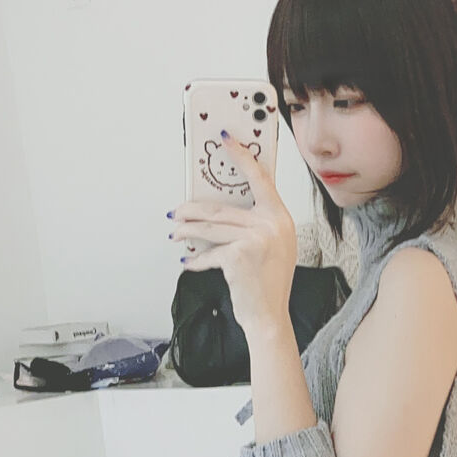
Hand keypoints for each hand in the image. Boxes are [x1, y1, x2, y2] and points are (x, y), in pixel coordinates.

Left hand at [169, 133, 297, 336]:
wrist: (269, 317)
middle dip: (193, 209)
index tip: (226, 139)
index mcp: (280, 217)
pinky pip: (209, 251)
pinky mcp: (238, 256)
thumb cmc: (268, 283)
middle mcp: (271, 224)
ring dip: (187, 230)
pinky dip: (196, 259)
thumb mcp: (271, 246)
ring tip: (176, 233)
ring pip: (210, 226)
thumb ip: (254, 223)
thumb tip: (219, 210)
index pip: (260, 177)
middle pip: (222, 207)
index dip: (241, 155)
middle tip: (177, 212)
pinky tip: (189, 262)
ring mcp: (256, 239)